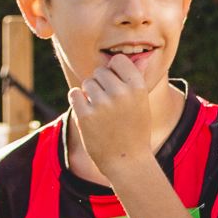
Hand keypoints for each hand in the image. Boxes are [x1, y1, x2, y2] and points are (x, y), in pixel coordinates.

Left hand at [67, 49, 159, 185]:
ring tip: (101, 111)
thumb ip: (137, 79)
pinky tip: (88, 113)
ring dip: (89, 94)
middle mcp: (121, 93)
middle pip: (100, 71)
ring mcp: (102, 104)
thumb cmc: (136, 129)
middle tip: (109, 103)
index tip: (117, 85)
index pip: (119, 60)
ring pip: (87, 83)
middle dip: (101, 83)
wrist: (127, 160)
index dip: (114, 71)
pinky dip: (78, 101)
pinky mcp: (85, 115)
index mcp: (138, 87)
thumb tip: (141, 57)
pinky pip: (74, 93)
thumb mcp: (142, 103)